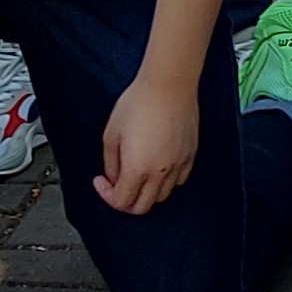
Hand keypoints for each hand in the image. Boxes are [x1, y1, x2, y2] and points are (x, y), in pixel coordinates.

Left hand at [95, 69, 201, 214]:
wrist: (169, 84)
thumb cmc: (139, 102)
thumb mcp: (111, 133)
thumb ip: (110, 162)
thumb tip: (113, 178)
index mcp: (137, 168)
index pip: (121, 202)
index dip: (106, 195)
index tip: (101, 182)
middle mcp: (160, 172)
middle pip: (142, 207)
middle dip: (125, 201)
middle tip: (116, 187)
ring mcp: (178, 165)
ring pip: (162, 197)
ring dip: (146, 193)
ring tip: (137, 176)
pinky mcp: (190, 156)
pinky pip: (179, 181)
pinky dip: (166, 183)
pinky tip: (157, 168)